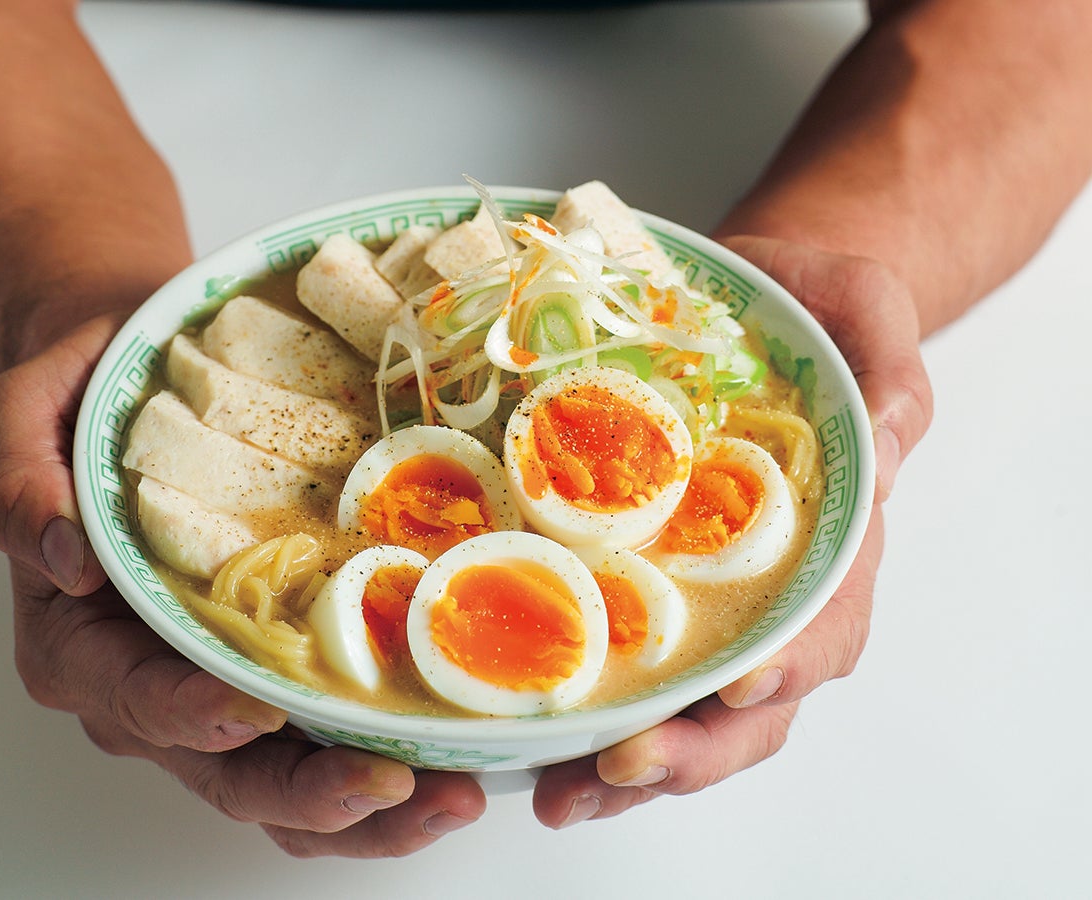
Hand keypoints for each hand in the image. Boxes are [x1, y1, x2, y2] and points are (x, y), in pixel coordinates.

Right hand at [0, 318, 484, 857]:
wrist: (136, 395)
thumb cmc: (86, 410)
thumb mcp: (23, 414)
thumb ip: (17, 479)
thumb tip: (61, 558)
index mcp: (85, 644)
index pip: (140, 699)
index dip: (199, 715)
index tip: (262, 704)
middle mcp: (153, 690)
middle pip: (231, 774)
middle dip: (315, 794)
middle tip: (399, 783)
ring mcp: (224, 693)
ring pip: (289, 783)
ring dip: (370, 808)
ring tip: (453, 797)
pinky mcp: (282, 675)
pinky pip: (328, 745)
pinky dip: (388, 760)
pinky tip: (452, 759)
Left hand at [532, 236, 931, 827]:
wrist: (749, 311)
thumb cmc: (805, 309)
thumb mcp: (856, 306)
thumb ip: (883, 360)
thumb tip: (887, 443)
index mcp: (834, 532)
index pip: (826, 616)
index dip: (789, 659)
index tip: (737, 686)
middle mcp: (781, 586)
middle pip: (759, 695)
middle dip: (698, 745)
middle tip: (620, 765)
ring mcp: (718, 599)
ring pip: (699, 711)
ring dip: (640, 764)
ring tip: (568, 794)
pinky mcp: (655, 592)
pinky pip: (641, 675)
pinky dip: (604, 724)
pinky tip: (551, 756)